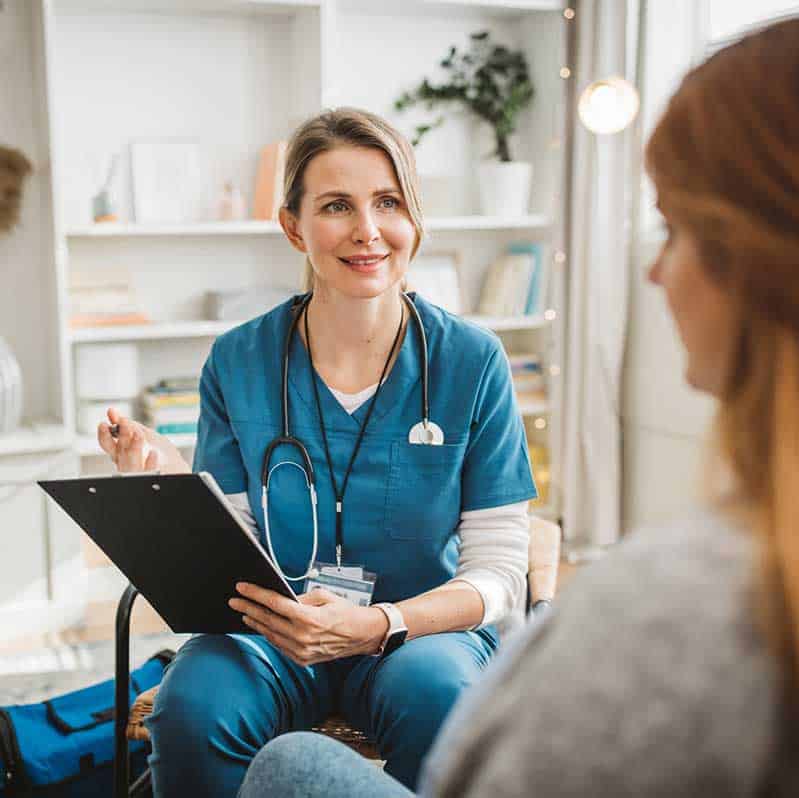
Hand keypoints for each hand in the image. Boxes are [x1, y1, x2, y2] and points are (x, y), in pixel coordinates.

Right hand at [97, 406, 190, 473]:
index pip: (108, 443)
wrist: (176, 469)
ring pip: (130, 461)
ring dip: (134, 446)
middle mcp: (125, 462)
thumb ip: (132, 426)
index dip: (104, 433)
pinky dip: (149, 463)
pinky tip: (153, 454)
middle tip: (123, 423)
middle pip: (119, 450)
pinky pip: (148, 472)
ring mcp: (136, 470)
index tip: (104, 423)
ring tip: (139, 434)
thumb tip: (117, 416)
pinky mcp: (150, 476)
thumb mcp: (147, 435)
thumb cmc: (160, 452)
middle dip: (121, 436)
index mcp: (122, 451)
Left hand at [229, 583, 388, 665]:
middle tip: (234, 600)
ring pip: (270, 634)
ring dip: (255, 623)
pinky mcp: (302, 659)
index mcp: (309, 618)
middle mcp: (303, 637)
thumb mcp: (325, 596)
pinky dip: (269, 634)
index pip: (275, 604)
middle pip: (268, 620)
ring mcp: (301, 651)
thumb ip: (301, 598)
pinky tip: (262, 626)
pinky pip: (279, 645)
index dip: (256, 594)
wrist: (362, 635)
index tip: (242, 588)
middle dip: (248, 608)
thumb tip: (283, 598)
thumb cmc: (346, 612)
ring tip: (244, 612)